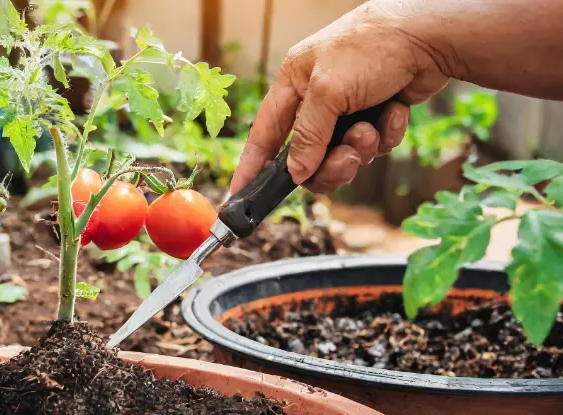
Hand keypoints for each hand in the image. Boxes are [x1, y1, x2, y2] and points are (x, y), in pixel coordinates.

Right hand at [230, 1, 450, 193]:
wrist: (429, 36)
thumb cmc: (370, 48)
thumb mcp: (328, 92)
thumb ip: (307, 137)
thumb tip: (296, 174)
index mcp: (293, 84)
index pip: (264, 134)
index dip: (252, 165)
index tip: (241, 194)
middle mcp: (317, 98)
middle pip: (309, 156)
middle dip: (329, 163)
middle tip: (347, 159)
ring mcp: (348, 108)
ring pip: (343, 155)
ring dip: (361, 147)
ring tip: (371, 128)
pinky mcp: (377, 114)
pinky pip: (374, 145)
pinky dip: (386, 133)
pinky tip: (394, 111)